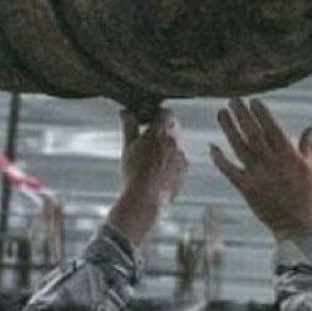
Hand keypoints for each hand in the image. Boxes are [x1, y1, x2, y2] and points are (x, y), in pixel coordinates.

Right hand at [105, 107, 187, 246]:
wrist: (145, 199)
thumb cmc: (133, 172)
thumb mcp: (128, 147)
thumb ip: (129, 126)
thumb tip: (125, 111)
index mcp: (162, 131)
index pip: (165, 112)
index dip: (156, 114)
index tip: (147, 120)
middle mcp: (176, 140)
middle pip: (174, 126)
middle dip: (163, 129)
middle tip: (149, 136)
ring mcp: (183, 155)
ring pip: (178, 141)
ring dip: (168, 143)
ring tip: (153, 155)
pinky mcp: (186, 168)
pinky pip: (181, 156)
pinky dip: (173, 157)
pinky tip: (160, 167)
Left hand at [210, 98, 311, 240]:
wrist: (299, 228)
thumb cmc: (309, 197)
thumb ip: (308, 145)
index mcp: (290, 157)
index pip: (273, 129)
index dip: (262, 114)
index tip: (253, 100)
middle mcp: (272, 164)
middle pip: (254, 134)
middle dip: (242, 115)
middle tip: (233, 99)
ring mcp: (258, 177)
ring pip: (240, 148)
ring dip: (229, 129)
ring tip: (221, 113)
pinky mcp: (247, 190)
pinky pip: (230, 172)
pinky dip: (220, 159)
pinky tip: (212, 146)